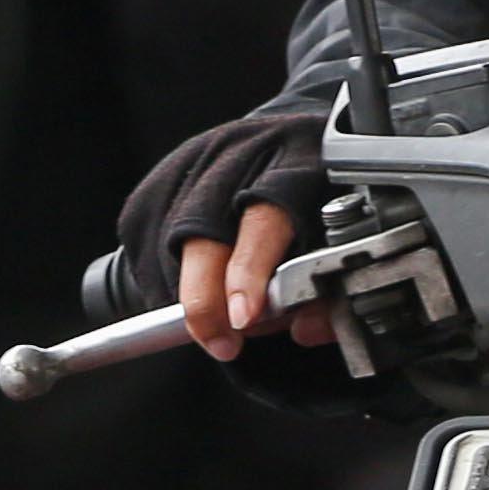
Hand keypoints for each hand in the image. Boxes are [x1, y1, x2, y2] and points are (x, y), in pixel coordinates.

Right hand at [125, 102, 332, 357]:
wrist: (292, 151)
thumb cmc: (321, 202)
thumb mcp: (341, 239)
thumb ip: (331, 291)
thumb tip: (305, 330)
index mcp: (299, 160)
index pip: (266, 216)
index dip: (249, 271)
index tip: (243, 319)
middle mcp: (245, 149)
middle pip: (206, 224)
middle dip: (206, 292)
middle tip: (219, 339)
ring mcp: (201, 156)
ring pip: (172, 234)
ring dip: (186, 289)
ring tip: (210, 322)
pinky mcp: (167, 170)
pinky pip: (147, 231)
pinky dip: (162, 273)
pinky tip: (187, 288)